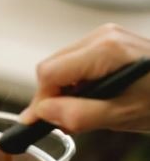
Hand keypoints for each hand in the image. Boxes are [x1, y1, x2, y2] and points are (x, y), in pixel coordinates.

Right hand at [20, 23, 149, 132]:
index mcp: (104, 51)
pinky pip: (72, 65)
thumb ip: (79, 115)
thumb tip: (43, 113)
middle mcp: (100, 37)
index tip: (41, 123)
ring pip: (58, 67)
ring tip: (85, 109)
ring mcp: (102, 37)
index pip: (49, 74)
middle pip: (50, 68)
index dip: (41, 101)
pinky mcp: (104, 43)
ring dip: (63, 93)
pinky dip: (73, 85)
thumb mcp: (120, 116)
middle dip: (52, 97)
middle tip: (67, 120)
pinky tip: (91, 97)